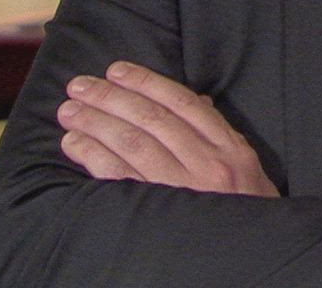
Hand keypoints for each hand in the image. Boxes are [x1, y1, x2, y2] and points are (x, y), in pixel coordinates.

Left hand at [57, 61, 278, 195]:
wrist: (251, 251)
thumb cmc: (245, 208)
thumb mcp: (244, 166)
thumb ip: (218, 133)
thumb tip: (194, 100)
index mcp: (229, 148)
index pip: (183, 104)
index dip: (146, 83)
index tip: (116, 71)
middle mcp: (206, 164)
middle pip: (151, 120)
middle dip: (111, 98)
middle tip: (79, 86)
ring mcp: (181, 189)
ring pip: (132, 144)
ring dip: (96, 123)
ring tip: (70, 111)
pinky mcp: (157, 213)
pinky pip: (120, 178)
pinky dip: (94, 157)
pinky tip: (75, 144)